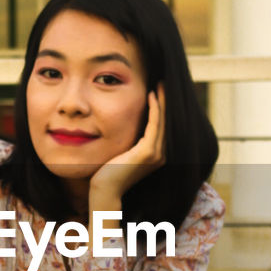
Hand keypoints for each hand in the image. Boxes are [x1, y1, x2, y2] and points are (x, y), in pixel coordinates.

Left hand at [88, 84, 165, 207]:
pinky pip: (154, 125)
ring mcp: (156, 154)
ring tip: (161, 84)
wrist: (104, 189)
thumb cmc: (108, 172)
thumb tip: (125, 124)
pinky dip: (155, 109)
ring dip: (162, 101)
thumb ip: (129, 140)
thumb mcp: (122, 151)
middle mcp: (160, 155)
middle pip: (166, 121)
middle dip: (166, 100)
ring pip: (163, 121)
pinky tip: (151, 95)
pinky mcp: (148, 152)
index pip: (162, 126)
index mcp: (156, 154)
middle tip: (163, 82)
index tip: (158, 89)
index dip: (162, 107)